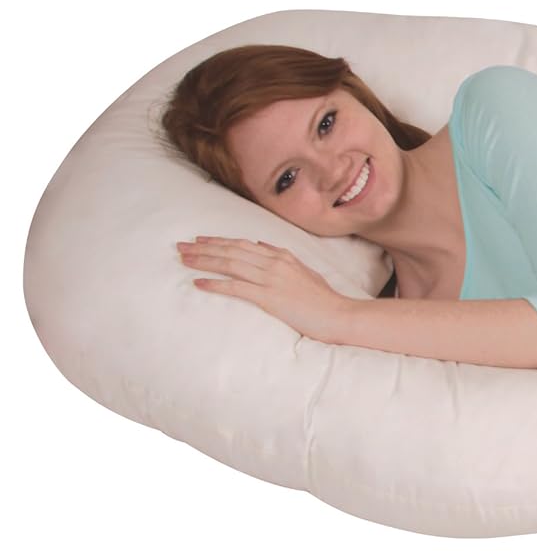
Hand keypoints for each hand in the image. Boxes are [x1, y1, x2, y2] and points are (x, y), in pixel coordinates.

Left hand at [178, 235, 350, 342]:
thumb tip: (263, 246)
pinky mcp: (269, 297)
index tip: (200, 240)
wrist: (338, 315)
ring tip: (183, 259)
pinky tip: (199, 282)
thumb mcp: (306, 272)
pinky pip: (236, 287)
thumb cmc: (324, 299)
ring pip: (230, 264)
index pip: (243, 244)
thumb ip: (284, 258)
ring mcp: (271, 278)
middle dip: (203, 247)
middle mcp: (274, 262)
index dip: (219, 241)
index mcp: (282, 256)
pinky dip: (215, 283)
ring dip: (204, 260)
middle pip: (231, 250)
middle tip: (180, 246)